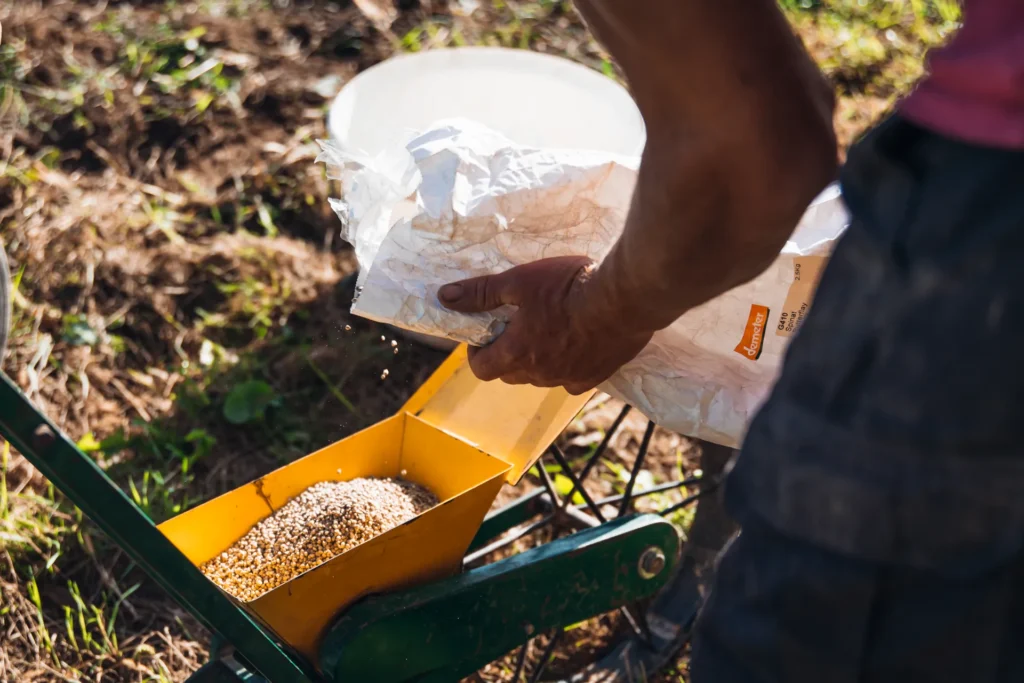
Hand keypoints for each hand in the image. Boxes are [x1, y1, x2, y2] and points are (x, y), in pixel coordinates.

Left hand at [439, 256, 652, 394]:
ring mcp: (569, 379)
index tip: (484, 333)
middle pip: (511, 374)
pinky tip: (578, 341)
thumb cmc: (569, 287)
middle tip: (517, 325)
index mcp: (517, 353)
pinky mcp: (596, 377)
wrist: (625, 299)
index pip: (482, 369)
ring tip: (550, 329)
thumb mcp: (519, 281)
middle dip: (506, 354)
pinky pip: (572, 379)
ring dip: (538, 359)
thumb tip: (445, 297)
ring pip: (541, 377)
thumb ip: (482, 292)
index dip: (477, 352)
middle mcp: (540, 374)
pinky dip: (568, 365)